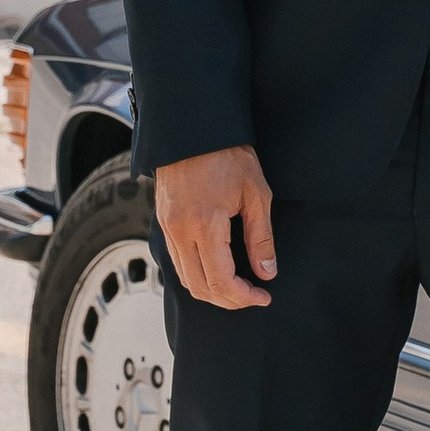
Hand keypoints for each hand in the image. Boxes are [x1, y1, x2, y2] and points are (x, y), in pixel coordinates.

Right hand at [156, 144, 275, 307]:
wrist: (192, 129)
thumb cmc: (228, 155)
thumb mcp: (256, 193)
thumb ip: (261, 237)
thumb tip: (266, 273)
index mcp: (204, 225)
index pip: (221, 281)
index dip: (243, 297)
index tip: (263, 297)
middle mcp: (179, 231)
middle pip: (200, 287)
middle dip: (229, 300)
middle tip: (253, 297)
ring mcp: (166, 228)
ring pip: (186, 278)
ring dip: (212, 291)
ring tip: (238, 288)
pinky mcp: (163, 223)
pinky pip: (177, 262)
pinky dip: (197, 275)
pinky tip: (218, 270)